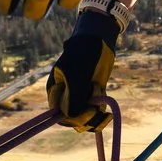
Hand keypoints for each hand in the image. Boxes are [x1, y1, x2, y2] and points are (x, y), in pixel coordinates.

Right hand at [48, 6, 122, 130]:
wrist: (97, 41)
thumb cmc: (83, 52)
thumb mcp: (77, 73)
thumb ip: (74, 94)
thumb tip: (72, 117)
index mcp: (56, 90)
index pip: (59, 114)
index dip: (72, 118)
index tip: (87, 112)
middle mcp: (66, 95)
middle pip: (73, 119)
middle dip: (86, 116)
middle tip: (97, 107)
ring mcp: (79, 96)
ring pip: (85, 117)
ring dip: (95, 113)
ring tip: (99, 95)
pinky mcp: (91, 95)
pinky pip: (95, 112)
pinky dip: (101, 111)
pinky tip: (105, 101)